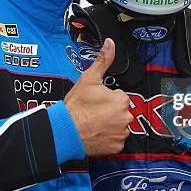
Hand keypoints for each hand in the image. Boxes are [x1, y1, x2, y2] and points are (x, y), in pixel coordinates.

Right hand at [65, 38, 132, 155]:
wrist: (65, 130)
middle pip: (121, 110)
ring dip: (110, 124)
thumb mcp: (88, 79)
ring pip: (119, 125)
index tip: (96, 101)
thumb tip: (110, 44)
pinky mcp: (116, 146)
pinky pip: (116, 140)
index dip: (106, 97)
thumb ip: (103, 60)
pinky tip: (97, 132)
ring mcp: (121, 133)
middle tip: (94, 112)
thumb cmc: (75, 107)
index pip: (119, 96)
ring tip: (94, 122)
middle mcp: (125, 116)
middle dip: (110, 111)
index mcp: (121, 99)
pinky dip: (108, 137)